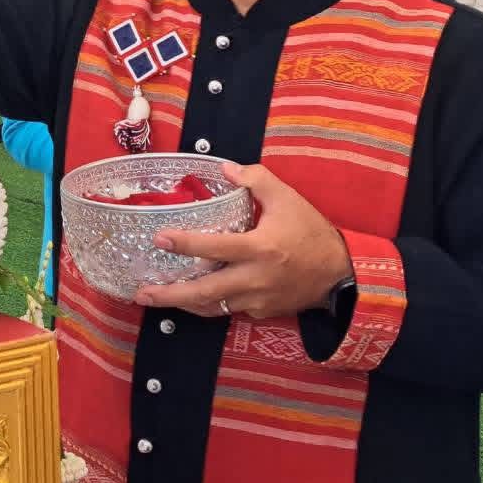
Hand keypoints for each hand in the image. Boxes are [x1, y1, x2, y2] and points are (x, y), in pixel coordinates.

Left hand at [134, 163, 352, 319]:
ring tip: (155, 299)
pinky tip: (192, 299)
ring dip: (183, 305)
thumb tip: (225, 169)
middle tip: (141, 293)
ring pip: (213, 307)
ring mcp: (257, 300)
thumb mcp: (286, 197)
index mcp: (258, 248)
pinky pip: (230, 310)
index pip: (214, 248)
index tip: (160, 239)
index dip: (185, 244)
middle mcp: (254, 279)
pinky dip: (209, 305)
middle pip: (204, 292)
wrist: (341, 272)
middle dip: (170, 295)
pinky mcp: (262, 312)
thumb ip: (255, 179)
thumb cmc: (311, 231)